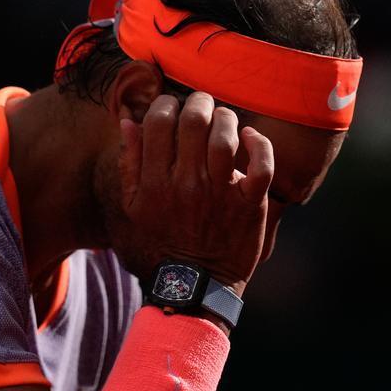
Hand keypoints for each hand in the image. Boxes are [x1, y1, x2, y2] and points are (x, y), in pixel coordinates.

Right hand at [114, 91, 273, 296]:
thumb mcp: (131, 208)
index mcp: (155, 181)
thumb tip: (129, 121)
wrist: (191, 287)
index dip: (165, 104)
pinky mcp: (248, 205)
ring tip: (224, 121)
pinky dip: (260, 145)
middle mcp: (187, 183)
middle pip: (194, 121)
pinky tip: (251, 137)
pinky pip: (262, 165)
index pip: (159, 121)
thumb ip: (129, 163)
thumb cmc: (159, 245)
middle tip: (201, 105)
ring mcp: (220, 194)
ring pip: (226, 137)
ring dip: (226, 119)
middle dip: (198, 103)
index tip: (171, 108)